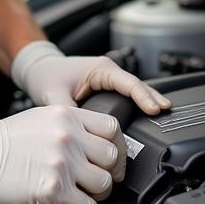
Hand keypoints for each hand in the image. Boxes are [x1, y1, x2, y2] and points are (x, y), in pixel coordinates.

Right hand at [0, 105, 125, 203]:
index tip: (114, 159)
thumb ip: (71, 126)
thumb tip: (96, 144)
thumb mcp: (42, 117)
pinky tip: (70, 203)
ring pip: (104, 184)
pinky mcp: (54, 188)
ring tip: (83, 193)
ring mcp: (62, 162)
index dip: (118, 146)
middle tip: (98, 179)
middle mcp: (68, 136)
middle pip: (112, 158)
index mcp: (67, 116)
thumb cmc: (5, 139)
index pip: (112, 128)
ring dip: (97, 193)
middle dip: (109, 172)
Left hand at [11, 40, 170, 113]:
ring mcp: (108, 81)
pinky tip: (146, 118)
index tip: (154, 109)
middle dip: (152, 99)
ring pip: (134, 92)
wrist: (37, 70)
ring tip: (164, 115)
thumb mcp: (55, 95)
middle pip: (137, 87)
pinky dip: (137, 106)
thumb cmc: (45, 75)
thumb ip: (68, 114)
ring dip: (147, 102)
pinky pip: (126, 97)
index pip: (129, 83)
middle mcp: (108, 73)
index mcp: (100, 69)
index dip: (143, 97)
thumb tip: (80, 135)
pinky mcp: (105, 91)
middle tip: (167, 113)